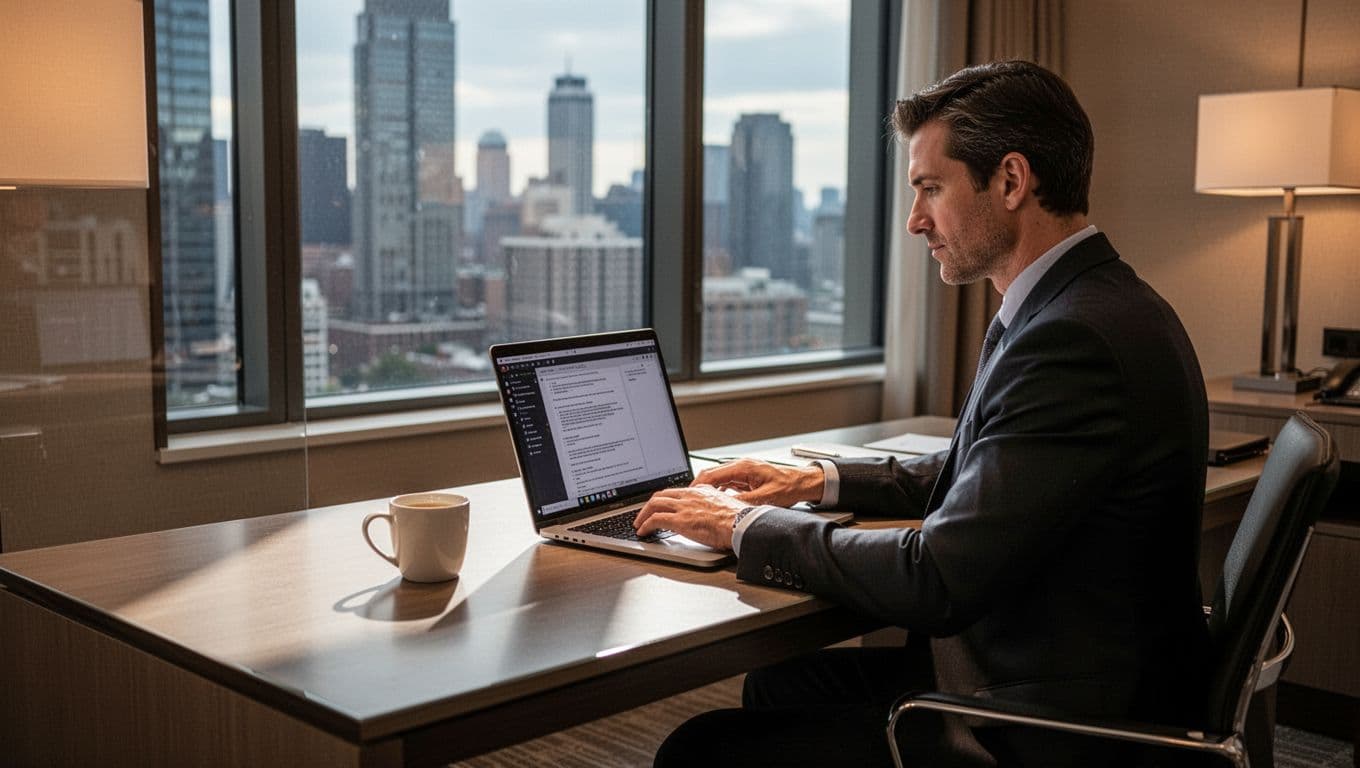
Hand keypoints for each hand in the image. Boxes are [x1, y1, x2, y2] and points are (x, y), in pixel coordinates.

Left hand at [634, 485, 746, 549]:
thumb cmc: (739, 519)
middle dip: (649, 505)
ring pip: (654, 505)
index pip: (676, 492)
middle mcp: (690, 495)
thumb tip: (713, 515)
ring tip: (639, 524)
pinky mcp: (680, 520)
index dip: (665, 499)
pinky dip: (646, 525)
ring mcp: (684, 507)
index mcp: (702, 491)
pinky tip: (643, 532)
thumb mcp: (726, 506)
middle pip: (661, 495)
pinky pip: (655, 520)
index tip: (660, 506)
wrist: (742, 524)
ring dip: (643, 515)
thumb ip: (714, 506)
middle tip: (643, 515)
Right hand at [694, 458, 824, 507]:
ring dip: (707, 489)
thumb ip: (744, 503)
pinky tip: (716, 501)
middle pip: (711, 475)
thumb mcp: (766, 499)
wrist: (803, 482)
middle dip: (698, 488)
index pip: (712, 475)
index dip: (697, 486)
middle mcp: (741, 466)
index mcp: (743, 468)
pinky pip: (726, 482)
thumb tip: (726, 509)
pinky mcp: (746, 477)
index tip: (688, 496)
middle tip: (689, 501)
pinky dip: (718, 490)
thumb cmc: (789, 487)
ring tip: (698, 502)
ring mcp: (743, 470)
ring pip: (718, 478)